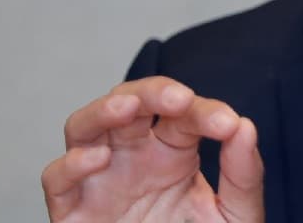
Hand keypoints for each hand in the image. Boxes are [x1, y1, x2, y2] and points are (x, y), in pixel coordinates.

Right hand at [41, 76, 263, 221]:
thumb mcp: (235, 216)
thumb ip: (244, 176)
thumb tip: (245, 126)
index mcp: (172, 151)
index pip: (182, 113)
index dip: (205, 111)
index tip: (229, 125)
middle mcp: (132, 157)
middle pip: (129, 103)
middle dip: (151, 92)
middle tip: (179, 98)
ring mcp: (100, 180)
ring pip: (83, 127)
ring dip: (102, 111)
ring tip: (127, 107)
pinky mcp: (73, 211)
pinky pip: (56, 180)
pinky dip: (71, 164)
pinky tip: (98, 159)